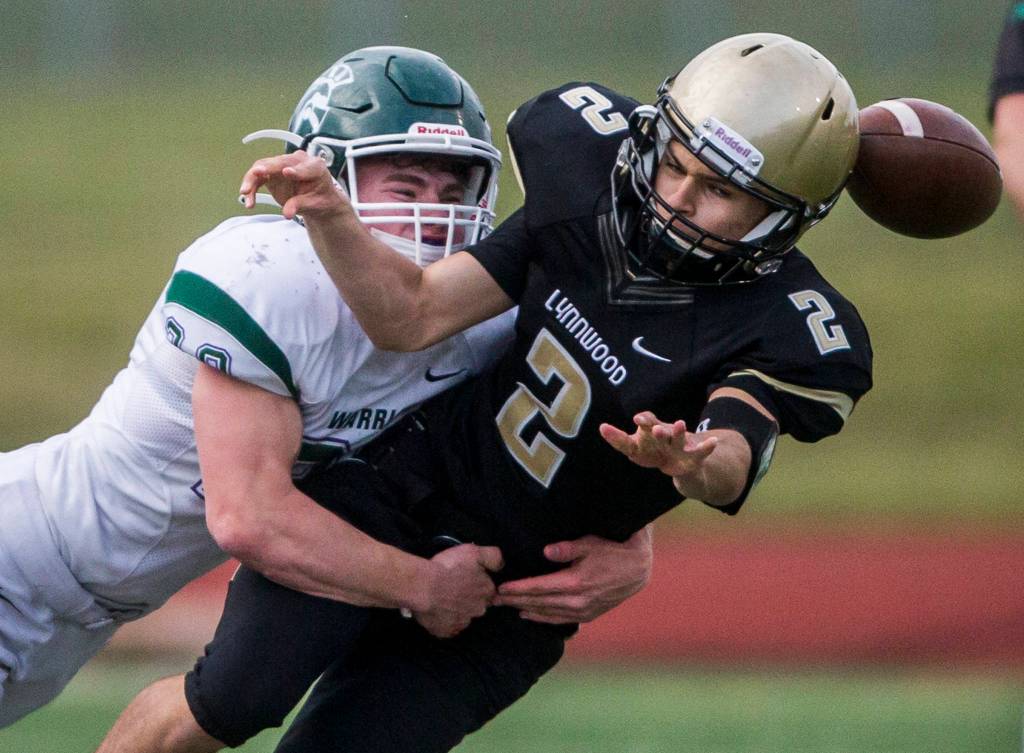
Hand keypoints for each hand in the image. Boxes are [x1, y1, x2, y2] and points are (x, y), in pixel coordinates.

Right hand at [239, 151, 349, 220]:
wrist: (316, 200)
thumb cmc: (320, 198)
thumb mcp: (316, 204)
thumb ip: (301, 205)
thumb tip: (287, 213)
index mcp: (315, 166)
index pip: (304, 167)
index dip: (296, 170)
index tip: (287, 172)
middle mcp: (297, 161)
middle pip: (279, 162)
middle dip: (266, 168)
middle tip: (256, 173)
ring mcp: (283, 165)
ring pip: (263, 166)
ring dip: (252, 179)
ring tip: (245, 193)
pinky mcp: (272, 173)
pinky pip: (258, 177)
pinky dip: (251, 188)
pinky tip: (248, 201)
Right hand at [413, 544, 502, 637]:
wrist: (423, 586)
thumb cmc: (449, 567)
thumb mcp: (474, 552)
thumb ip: (492, 557)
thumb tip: (501, 566)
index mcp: (486, 592)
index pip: (488, 590)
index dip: (477, 584)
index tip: (466, 580)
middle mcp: (478, 610)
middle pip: (476, 605)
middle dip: (468, 599)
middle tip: (453, 589)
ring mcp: (462, 623)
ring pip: (462, 617)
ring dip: (455, 610)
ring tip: (441, 599)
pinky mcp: (446, 632)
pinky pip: (447, 628)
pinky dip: (443, 621)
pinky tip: (436, 611)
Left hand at [493, 526, 652, 623]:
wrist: (638, 569)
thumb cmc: (612, 550)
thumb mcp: (590, 543)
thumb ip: (566, 548)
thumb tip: (546, 551)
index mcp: (574, 582)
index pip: (538, 587)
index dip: (517, 588)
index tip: (500, 588)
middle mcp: (577, 601)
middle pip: (538, 602)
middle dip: (514, 601)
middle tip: (493, 599)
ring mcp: (583, 611)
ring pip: (546, 613)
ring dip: (525, 610)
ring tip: (506, 607)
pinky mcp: (588, 615)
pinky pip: (560, 620)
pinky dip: (542, 619)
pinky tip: (529, 616)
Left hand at [599, 411, 716, 479]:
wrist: (685, 463)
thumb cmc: (657, 451)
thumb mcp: (639, 449)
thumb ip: (622, 441)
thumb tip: (603, 428)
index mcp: (650, 433)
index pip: (643, 426)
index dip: (640, 423)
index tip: (635, 419)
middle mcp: (666, 435)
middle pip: (659, 432)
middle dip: (656, 428)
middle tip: (650, 426)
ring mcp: (681, 445)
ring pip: (678, 438)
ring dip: (678, 432)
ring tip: (679, 424)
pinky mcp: (695, 456)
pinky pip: (702, 452)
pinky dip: (707, 447)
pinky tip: (713, 442)